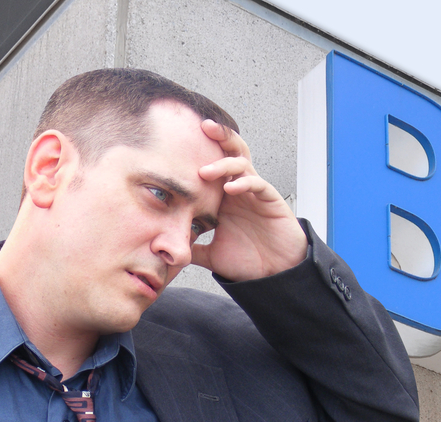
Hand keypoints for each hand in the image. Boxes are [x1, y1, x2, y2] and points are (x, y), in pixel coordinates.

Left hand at [191, 119, 307, 281]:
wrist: (275, 275)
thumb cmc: (248, 262)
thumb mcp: (211, 256)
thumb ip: (192, 249)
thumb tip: (166, 251)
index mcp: (225, 197)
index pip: (213, 165)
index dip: (200, 150)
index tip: (179, 141)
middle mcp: (239, 189)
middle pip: (231, 152)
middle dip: (219, 136)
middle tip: (202, 126)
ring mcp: (255, 194)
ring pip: (243, 164)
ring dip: (224, 163)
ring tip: (206, 171)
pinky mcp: (271, 201)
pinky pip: (259, 183)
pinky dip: (244, 182)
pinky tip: (231, 188)